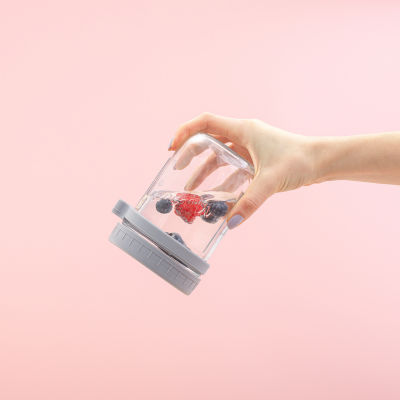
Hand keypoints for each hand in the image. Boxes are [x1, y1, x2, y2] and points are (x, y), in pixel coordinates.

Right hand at [169, 113, 315, 228]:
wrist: (322, 161)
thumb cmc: (300, 160)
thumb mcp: (270, 180)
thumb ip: (250, 201)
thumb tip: (231, 222)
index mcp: (243, 130)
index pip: (206, 122)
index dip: (186, 132)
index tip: (173, 148)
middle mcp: (244, 135)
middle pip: (208, 139)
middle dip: (191, 153)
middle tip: (177, 167)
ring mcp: (250, 148)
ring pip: (220, 156)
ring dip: (206, 171)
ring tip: (193, 188)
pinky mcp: (256, 160)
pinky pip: (233, 168)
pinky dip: (224, 180)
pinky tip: (219, 197)